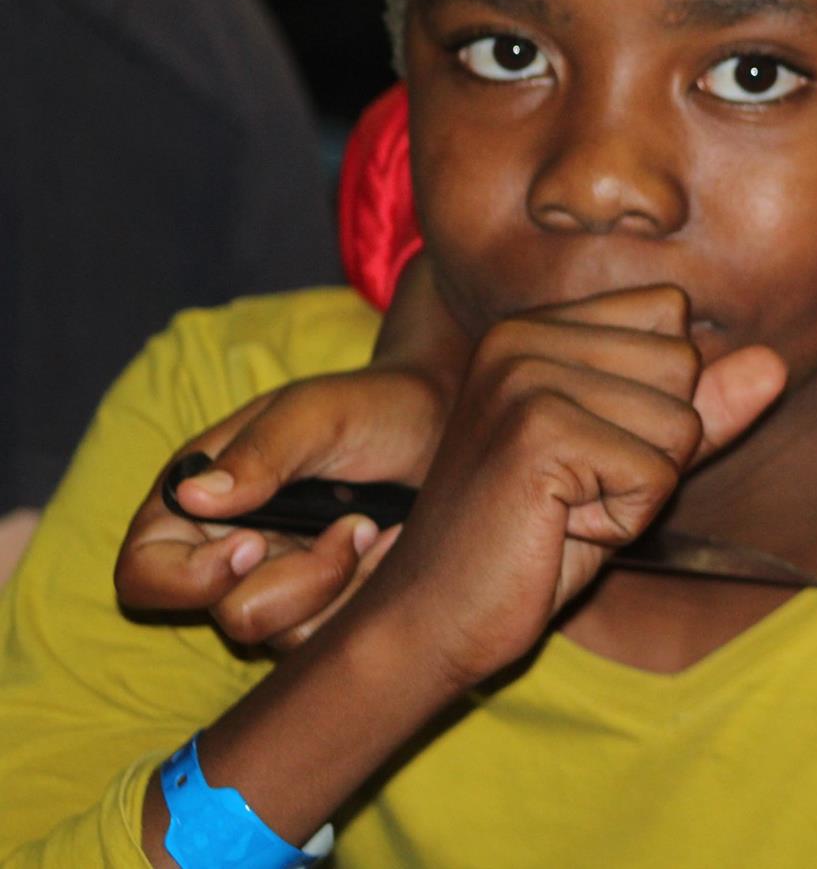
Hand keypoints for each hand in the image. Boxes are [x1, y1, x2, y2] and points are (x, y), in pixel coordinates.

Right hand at [115, 368, 440, 648]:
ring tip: (376, 527)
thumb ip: (262, 452)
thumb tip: (194, 498)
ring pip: (285, 636)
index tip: (256, 544)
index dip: (188, 579)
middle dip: (303, 577)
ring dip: (344, 582)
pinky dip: (368, 595)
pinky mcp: (323, 606)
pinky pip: (331, 639)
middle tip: (356, 525)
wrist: (444, 425)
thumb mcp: (318, 414)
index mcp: (197, 500)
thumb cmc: (374, 406)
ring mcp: (276, 584)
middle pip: (229, 616)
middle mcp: (226, 550)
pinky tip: (391, 547)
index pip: (144, 573)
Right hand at [342, 286, 784, 689]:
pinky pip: (657, 475)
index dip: (657, 402)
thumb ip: (700, 410)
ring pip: (680, 423)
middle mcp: (524, 334)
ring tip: (564, 508)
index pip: (673, 319)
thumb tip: (777, 363)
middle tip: (573, 488)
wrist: (434, 620)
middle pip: (684, 366)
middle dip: (654, 449)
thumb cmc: (533, 543)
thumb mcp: (631, 463)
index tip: (587, 450)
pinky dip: (625, 521)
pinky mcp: (537, 432)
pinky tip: (559, 529)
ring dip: (641, 490)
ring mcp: (525, 378)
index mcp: (537, 325)